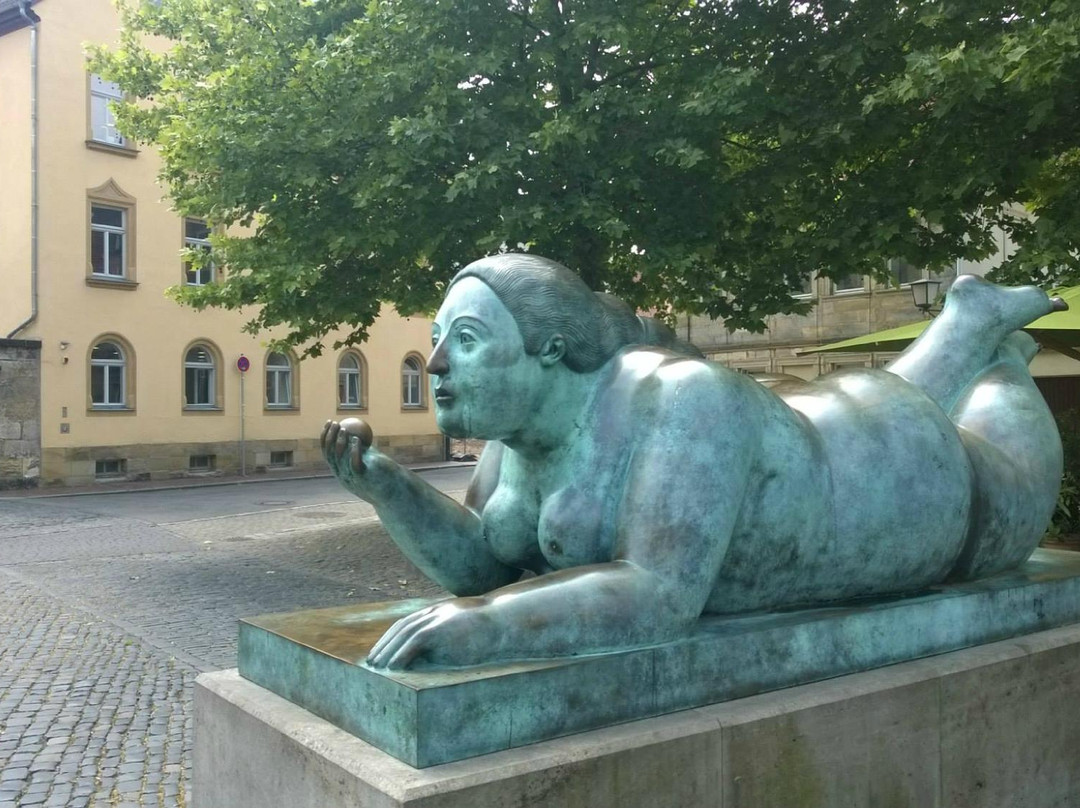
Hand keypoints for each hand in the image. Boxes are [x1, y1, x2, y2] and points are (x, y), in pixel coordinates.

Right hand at [321, 418, 379, 499]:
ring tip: (343, 429)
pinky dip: (354, 450)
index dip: (325, 437)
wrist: (395, 492)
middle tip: (334, 423)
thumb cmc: (383, 473)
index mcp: (341, 471)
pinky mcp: (361, 480)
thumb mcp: (369, 458)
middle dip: (329, 437)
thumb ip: (360, 447)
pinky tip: (356, 439)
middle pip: (330, 455)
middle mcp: (342, 476)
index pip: (327, 453)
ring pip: (340, 459)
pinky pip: (354, 464)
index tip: (329, 422)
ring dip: (340, 442)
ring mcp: (351, 479)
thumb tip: (355, 427)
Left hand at [366, 597, 496, 669]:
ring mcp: (439, 617)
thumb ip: (449, 639)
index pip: (409, 622)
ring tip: (377, 666)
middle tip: (371, 661)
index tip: (383, 650)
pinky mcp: (442, 627)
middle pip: (402, 626)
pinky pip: (415, 641)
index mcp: (441, 611)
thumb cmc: (492, 631)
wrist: (508, 622)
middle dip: (385, 643)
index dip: (393, 636)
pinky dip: (401, 653)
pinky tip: (392, 666)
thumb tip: (433, 658)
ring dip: (388, 650)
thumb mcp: (466, 633)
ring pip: (404, 633)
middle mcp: (436, 611)